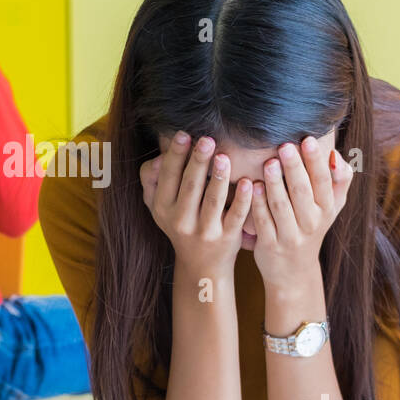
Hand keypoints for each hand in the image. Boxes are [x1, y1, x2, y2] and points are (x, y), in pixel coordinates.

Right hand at [141, 132, 253, 275]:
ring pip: (212, 202)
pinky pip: (235, 217)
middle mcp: (181, 220)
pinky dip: (242, 200)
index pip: (168, 177)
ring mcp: (205, 231)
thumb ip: (152, 179)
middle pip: (190, 187)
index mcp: (163, 208)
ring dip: (218, 178)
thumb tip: (158, 156)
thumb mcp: (157, 205)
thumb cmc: (180, 223)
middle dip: (198, 162)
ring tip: (224, 157)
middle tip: (207, 139)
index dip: (176, 155)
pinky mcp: (227, 238)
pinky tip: (248, 183)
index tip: (185, 134)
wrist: (200, 265)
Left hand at [248, 136, 352, 286]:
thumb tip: (336, 154)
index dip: (316, 161)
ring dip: (274, 184)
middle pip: (302, 192)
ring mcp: (290, 236)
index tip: (308, 139)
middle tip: (284, 146)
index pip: (323, 181)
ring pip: (281, 206)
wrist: (294, 270)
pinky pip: (263, 222)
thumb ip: (340, 179)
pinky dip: (258, 205)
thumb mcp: (332, 206)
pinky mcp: (270, 245)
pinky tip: (251, 187)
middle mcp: (311, 222)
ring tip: (269, 164)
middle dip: (294, 168)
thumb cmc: (312, 226)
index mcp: (326, 209)